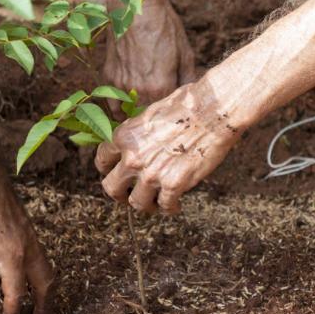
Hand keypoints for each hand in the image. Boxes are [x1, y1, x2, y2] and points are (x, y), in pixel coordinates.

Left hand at [0, 172, 54, 313]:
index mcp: (12, 255)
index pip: (15, 295)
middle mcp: (27, 246)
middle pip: (44, 282)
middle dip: (44, 305)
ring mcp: (29, 233)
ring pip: (45, 266)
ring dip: (44, 287)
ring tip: (40, 302)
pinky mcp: (24, 224)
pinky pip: (39, 253)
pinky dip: (38, 271)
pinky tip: (25, 272)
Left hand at [95, 81, 241, 213]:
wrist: (213, 111)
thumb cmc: (186, 105)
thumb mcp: (150, 113)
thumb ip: (137, 132)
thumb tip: (135, 142)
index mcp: (124, 137)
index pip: (102, 160)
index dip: (109, 169)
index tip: (117, 173)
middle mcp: (132, 158)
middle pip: (111, 188)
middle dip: (120, 194)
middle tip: (129, 195)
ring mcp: (151, 174)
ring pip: (136, 203)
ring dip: (146, 205)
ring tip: (155, 203)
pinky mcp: (173, 185)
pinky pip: (165, 206)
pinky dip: (170, 208)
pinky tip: (175, 205)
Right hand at [103, 0, 195, 113]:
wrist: (135, 6)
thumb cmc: (163, 26)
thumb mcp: (185, 53)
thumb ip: (188, 80)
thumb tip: (191, 95)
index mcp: (161, 87)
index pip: (168, 115)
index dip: (173, 117)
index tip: (177, 119)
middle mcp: (139, 90)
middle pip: (148, 118)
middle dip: (155, 121)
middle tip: (161, 124)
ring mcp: (120, 84)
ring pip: (128, 113)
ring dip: (136, 116)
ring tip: (144, 120)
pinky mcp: (108, 76)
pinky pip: (112, 102)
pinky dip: (119, 108)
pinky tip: (126, 111)